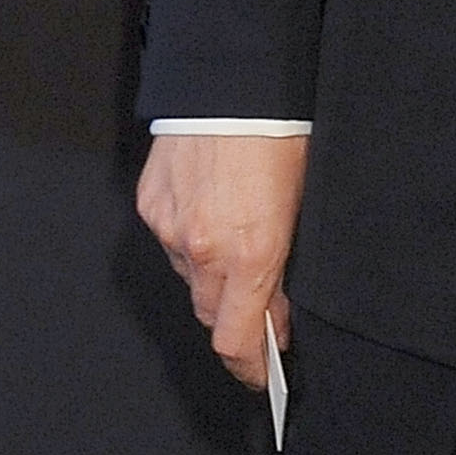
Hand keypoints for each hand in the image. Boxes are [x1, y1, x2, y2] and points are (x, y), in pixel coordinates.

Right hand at [136, 133, 307, 388]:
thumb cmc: (283, 132)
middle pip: (211, 315)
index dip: (250, 366)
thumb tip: (279, 298)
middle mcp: (204, 250)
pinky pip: (170, 242)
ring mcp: (171, 229)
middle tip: (264, 309)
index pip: (238, 340)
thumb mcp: (304, 202)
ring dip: (213, 278)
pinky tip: (213, 215)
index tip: (264, 373)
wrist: (235, 81)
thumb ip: (286, 259)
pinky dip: (190, 241)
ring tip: (240, 246)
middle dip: (236, 319)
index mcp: (252, 253)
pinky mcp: (151, 206)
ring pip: (190, 278)